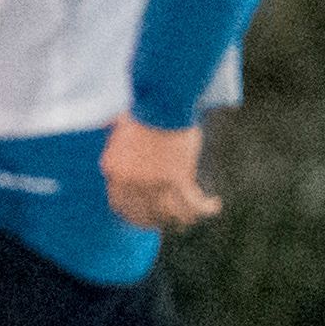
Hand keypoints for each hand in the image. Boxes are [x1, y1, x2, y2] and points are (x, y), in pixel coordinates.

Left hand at [103, 115, 224, 230]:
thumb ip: (115, 140)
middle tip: (168, 220)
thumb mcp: (119, 125)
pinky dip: (205, 208)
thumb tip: (111, 137)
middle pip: (144, 215)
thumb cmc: (143, 110)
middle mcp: (131, 184)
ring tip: (190, 217)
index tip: (144, 215)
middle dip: (157, 220)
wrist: (164, 105)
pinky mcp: (179, 181)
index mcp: (113, 170)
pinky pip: (193, 205)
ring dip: (182, 218)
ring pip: (170, 215)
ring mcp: (154, 185)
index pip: (119, 204)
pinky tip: (214, 205)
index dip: (133, 213)